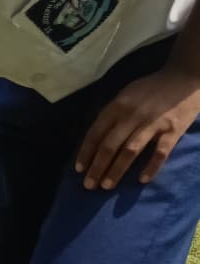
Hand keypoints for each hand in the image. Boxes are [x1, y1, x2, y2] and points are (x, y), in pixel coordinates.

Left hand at [76, 67, 199, 188]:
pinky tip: (142, 180)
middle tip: (89, 185)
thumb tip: (97, 136)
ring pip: (130, 151)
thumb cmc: (152, 88)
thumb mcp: (126, 94)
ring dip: (116, 170)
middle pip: (110, 145)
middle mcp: (132, 115)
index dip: (86, 152)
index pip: (96, 132)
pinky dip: (151, 167)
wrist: (185, 77)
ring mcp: (153, 123)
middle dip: (97, 167)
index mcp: (118, 105)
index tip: (78, 169)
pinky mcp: (172, 130)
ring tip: (106, 186)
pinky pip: (160, 152)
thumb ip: (113, 113)